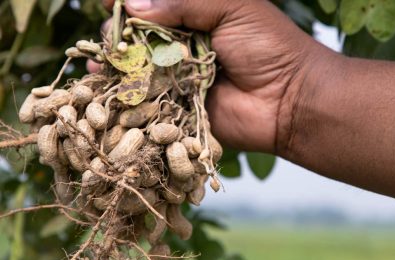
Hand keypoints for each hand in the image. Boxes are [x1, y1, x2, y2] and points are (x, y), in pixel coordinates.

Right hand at [95, 0, 334, 153]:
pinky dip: (125, 93)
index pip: (155, 9)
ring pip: (140, 69)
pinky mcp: (181, 108)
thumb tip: (132, 5)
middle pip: (141, 39)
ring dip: (116, 64)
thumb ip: (183, 2)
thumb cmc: (268, 46)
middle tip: (109, 38)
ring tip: (97, 61)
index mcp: (197, 18)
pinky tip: (103, 83)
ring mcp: (180, 79)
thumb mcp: (231, 8)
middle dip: (119, 36)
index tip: (111, 6)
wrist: (290, 99)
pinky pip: (149, 100)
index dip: (130, 7)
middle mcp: (185, 48)